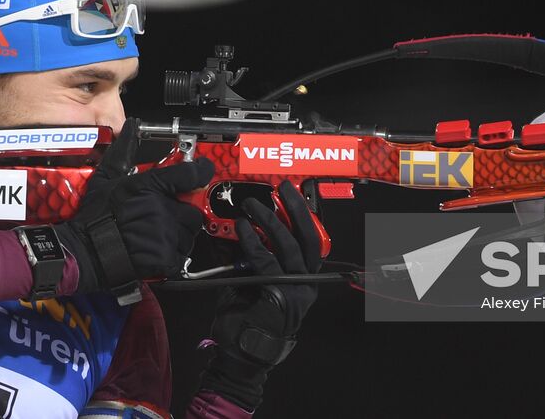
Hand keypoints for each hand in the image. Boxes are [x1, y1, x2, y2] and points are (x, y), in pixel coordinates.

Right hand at [51, 121, 213, 299]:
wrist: (86, 251)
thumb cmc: (95, 217)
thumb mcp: (106, 177)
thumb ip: (123, 152)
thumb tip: (129, 128)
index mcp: (151, 186)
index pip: (192, 174)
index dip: (202, 171)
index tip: (203, 171)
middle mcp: (162, 209)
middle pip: (193, 209)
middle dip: (183, 213)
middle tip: (166, 215)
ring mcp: (165, 234)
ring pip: (189, 234)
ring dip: (179, 235)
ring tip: (158, 234)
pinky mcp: (165, 257)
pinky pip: (181, 255)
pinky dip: (172, 255)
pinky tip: (154, 250)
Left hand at [198, 180, 321, 411]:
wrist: (238, 355)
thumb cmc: (243, 320)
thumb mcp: (246, 280)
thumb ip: (245, 255)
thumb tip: (233, 226)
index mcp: (302, 279)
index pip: (310, 240)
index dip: (303, 215)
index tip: (291, 193)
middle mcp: (305, 285)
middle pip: (309, 238)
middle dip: (296, 208)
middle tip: (283, 188)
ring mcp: (295, 292)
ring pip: (289, 246)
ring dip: (271, 221)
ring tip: (253, 206)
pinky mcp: (280, 297)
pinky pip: (267, 262)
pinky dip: (254, 243)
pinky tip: (243, 230)